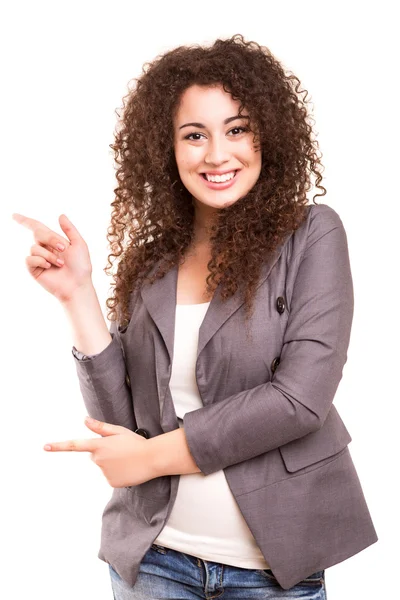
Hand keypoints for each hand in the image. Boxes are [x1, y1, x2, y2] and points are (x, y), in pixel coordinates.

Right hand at [12, 213, 92, 302]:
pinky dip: (40, 260)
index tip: (14, 215)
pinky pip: (30, 258)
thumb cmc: (81, 267)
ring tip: (61, 264)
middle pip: (37, 232)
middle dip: (50, 238)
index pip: (37, 227)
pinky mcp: (34, 269)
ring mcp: (39, 259)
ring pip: (35, 247)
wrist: (77, 285)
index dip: (25, 221)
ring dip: (49, 255)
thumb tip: (60, 215)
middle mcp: (45, 248)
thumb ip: (69, 229)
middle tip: (63, 249)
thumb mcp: (79, 244)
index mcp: (54, 241)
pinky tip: (49, 267)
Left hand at [43, 418, 157, 487]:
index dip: (59, 446)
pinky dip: (118, 473)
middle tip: (121, 450)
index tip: (45, 446)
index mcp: (99, 445)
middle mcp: (98, 460)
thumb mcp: (119, 431)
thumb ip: (100, 427)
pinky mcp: (111, 482)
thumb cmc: (136, 442)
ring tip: (127, 459)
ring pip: (103, 466)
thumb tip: (85, 420)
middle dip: (104, 452)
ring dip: (112, 463)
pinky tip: (128, 468)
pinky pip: (110, 477)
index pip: (75, 445)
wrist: (152, 458)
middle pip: (95, 456)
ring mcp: (104, 472)